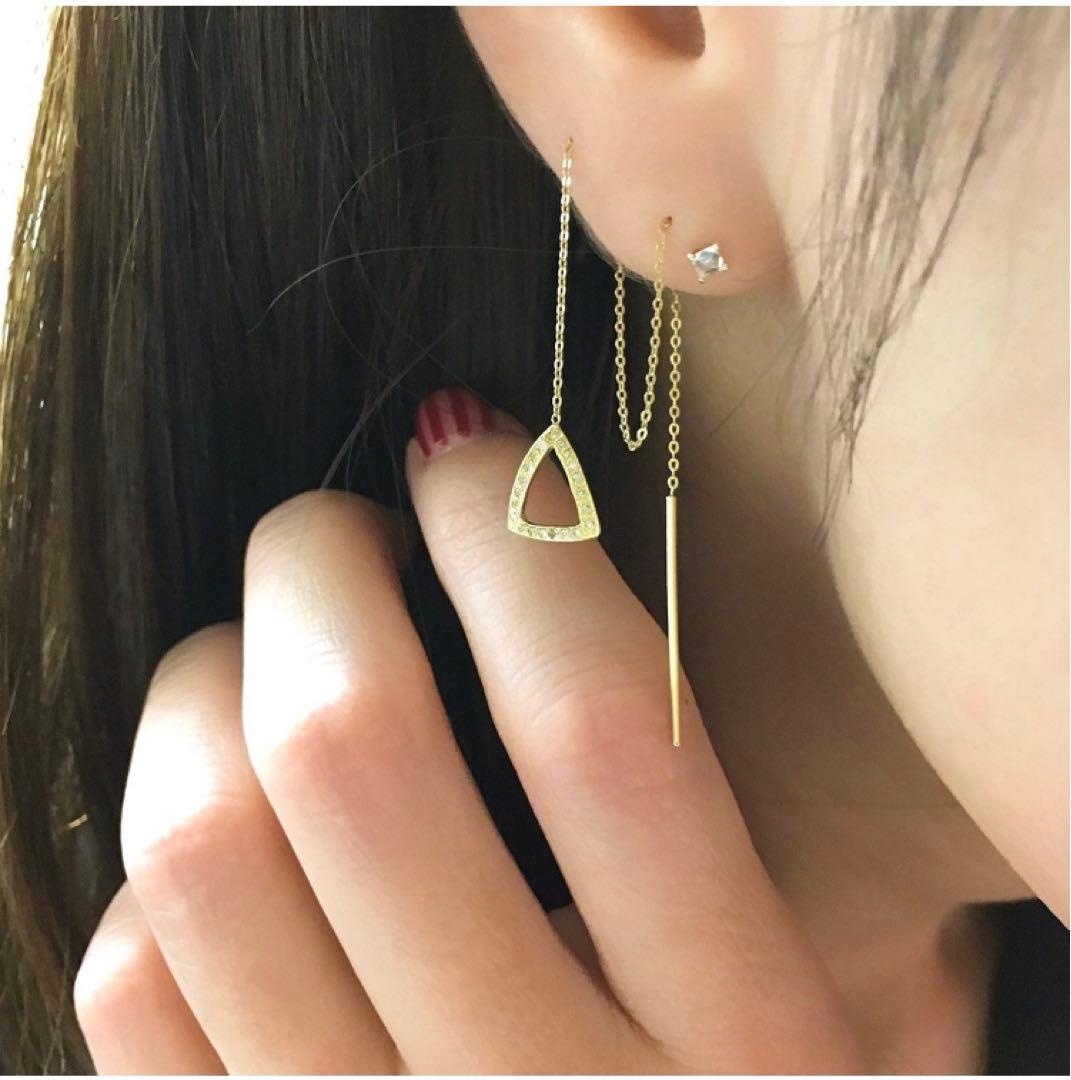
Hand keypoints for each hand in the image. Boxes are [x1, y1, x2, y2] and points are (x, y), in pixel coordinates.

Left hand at [74, 389, 860, 1073]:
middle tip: (336, 529)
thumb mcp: (797, 983)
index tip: (472, 450)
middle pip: (354, 753)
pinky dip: (156, 869)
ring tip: (249, 655)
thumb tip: (525, 540)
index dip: (514, 538)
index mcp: (742, 1040)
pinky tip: (230, 839)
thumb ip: (689, 805)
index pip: (603, 725)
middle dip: (318, 567)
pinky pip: (132, 990)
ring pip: (202, 853)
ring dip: (201, 687)